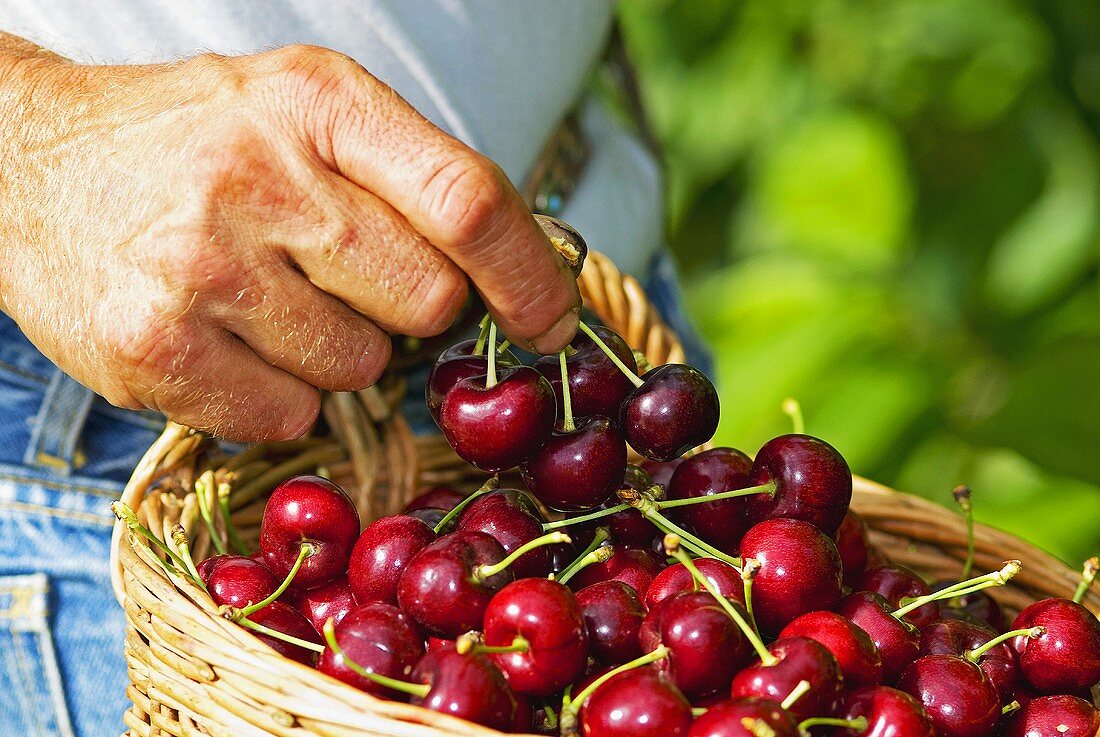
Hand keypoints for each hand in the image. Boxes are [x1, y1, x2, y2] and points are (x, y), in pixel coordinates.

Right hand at [0, 44, 579, 439]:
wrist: (30, 165)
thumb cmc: (195, 143)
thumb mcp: (306, 111)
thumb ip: (412, 179)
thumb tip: (525, 274)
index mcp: (319, 103)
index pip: (465, 200)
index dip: (529, 275)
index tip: (550, 323)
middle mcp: (259, 176)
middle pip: (427, 301)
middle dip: (408, 309)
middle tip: (339, 275)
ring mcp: (201, 266)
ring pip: (359, 368)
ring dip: (334, 351)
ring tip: (263, 296)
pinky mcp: (154, 347)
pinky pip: (288, 418)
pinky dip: (276, 396)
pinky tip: (226, 340)